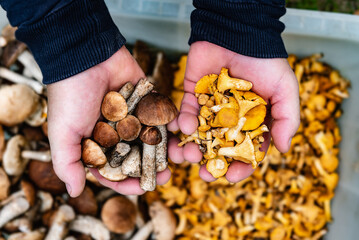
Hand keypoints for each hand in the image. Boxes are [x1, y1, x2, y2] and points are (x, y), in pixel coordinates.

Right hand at [47, 47, 170, 196]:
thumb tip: (74, 192)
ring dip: (167, 149)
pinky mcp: (146, 101)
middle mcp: (117, 133)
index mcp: (97, 144)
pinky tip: (181, 132)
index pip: (114, 171)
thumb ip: (67, 164)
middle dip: (153, 168)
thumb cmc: (70, 95)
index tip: (144, 188)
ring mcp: (133, 117)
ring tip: (179, 155)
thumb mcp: (62, 133)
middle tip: (168, 174)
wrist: (85, 55)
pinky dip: (171, 124)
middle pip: (138, 158)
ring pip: (153, 139)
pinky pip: (160, 116)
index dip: (128, 183)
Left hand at [168, 41, 299, 181]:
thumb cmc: (266, 61)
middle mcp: (230, 119)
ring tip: (186, 155)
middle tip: (203, 174)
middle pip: (218, 148)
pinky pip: (185, 113)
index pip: (246, 150)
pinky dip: (182, 122)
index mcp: (252, 121)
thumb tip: (283, 150)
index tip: (230, 177)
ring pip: (198, 135)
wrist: (238, 33)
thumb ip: (287, 119)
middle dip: (210, 163)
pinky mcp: (193, 95)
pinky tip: (182, 128)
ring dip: (190, 147)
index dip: (239, 166)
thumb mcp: (285, 90)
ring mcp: (210, 108)